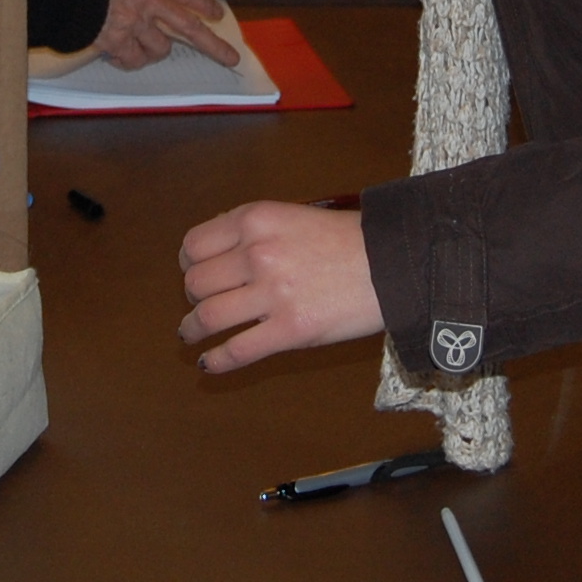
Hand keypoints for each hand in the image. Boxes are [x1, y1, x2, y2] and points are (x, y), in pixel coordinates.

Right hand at [93, 0, 238, 70]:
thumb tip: (161, 7)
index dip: (202, 4)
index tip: (218, 14)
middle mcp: (147, 1)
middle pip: (189, 28)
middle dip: (213, 46)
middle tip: (230, 58)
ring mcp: (135, 24)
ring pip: (160, 50)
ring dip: (151, 51)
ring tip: (134, 43)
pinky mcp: (120, 43)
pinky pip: (134, 60)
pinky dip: (129, 59)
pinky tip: (116, 52)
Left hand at [178, 202, 384, 372]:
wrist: (393, 263)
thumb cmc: (349, 240)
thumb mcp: (294, 217)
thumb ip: (255, 233)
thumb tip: (217, 256)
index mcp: (256, 220)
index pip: (194, 246)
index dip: (189, 265)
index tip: (195, 274)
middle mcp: (257, 254)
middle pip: (196, 284)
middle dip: (193, 298)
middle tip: (202, 304)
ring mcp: (272, 294)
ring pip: (208, 317)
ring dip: (192, 329)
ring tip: (191, 335)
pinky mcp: (290, 330)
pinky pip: (236, 350)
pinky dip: (216, 361)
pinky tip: (208, 364)